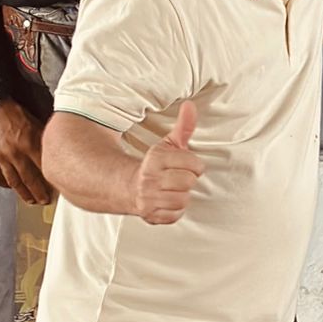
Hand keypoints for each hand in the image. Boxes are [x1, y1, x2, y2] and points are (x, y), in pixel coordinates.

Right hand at [0, 101, 51, 204]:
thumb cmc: (13, 112)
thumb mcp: (35, 122)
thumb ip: (44, 138)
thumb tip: (57, 149)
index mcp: (29, 142)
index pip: (43, 167)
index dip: (51, 179)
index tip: (58, 186)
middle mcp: (14, 152)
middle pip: (29, 179)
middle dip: (38, 193)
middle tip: (44, 200)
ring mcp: (0, 156)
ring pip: (13, 182)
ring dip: (23, 193)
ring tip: (30, 200)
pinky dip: (3, 184)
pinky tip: (10, 187)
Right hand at [131, 101, 204, 224]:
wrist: (127, 186)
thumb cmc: (154, 165)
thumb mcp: (168, 144)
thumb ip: (183, 126)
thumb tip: (191, 105)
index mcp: (155, 159)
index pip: (193, 164)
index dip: (195, 165)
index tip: (186, 165)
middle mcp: (149, 179)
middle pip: (188, 182)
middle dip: (188, 180)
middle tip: (179, 178)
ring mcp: (148, 199)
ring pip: (183, 200)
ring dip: (182, 195)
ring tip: (173, 189)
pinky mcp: (149, 215)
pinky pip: (175, 216)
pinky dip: (174, 210)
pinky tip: (167, 201)